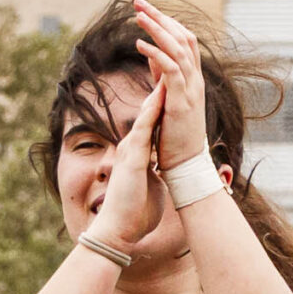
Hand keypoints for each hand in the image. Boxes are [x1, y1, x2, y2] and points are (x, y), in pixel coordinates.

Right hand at [89, 81, 166, 248]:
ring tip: (165, 67)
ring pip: (144, 114)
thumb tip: (160, 170)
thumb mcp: (148, 185)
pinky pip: (142, 130)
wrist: (118, 230)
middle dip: (158, 87)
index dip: (162, 101)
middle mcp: (132, 146)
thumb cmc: (135, 213)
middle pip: (148, 111)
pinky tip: (159, 96)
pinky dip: (151, 112)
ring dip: (156, 91)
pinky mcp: (132, 160)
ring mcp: (130, 151)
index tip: (173, 83)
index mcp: (139, 153)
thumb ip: (152, 172)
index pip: (152, 121)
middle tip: (167, 63)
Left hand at [133, 0, 214, 174]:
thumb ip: (160, 73)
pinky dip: (156, 53)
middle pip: (183, 36)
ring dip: (157, 29)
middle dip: (160, 17)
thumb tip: (149, 50)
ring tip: (137, 16)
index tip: (145, 9)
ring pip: (178, 48)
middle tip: (138, 2)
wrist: (186, 163)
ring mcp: (191, 89)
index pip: (184, 39)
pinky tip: (139, 44)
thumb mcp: (167, 96)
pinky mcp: (181, 101)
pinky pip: (171, 69)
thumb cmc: (175, 135)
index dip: (165, 21)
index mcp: (193, 78)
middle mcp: (195, 79)